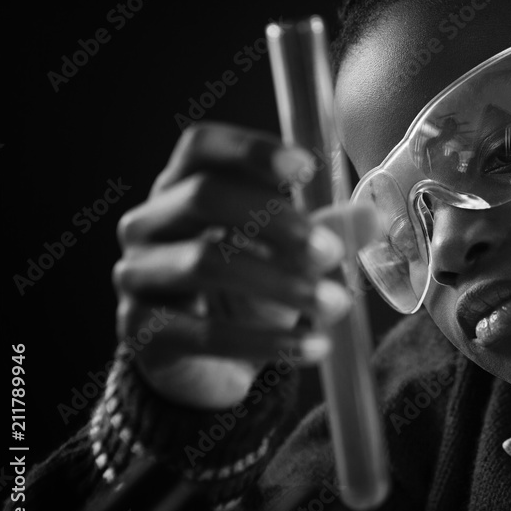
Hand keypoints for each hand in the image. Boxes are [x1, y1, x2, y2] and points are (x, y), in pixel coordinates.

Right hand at [112, 122, 363, 408]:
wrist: (204, 363)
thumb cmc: (245, 291)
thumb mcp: (288, 255)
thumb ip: (326, 230)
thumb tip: (373, 216)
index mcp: (182, 188)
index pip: (201, 147)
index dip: (252, 151)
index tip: (307, 167)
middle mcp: (148, 223)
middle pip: (204, 196)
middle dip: (276, 220)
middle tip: (331, 250)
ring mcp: (136, 276)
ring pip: (203, 264)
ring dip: (282, 285)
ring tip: (335, 305)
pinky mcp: (141, 331)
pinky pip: (204, 334)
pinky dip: (268, 342)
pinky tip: (314, 347)